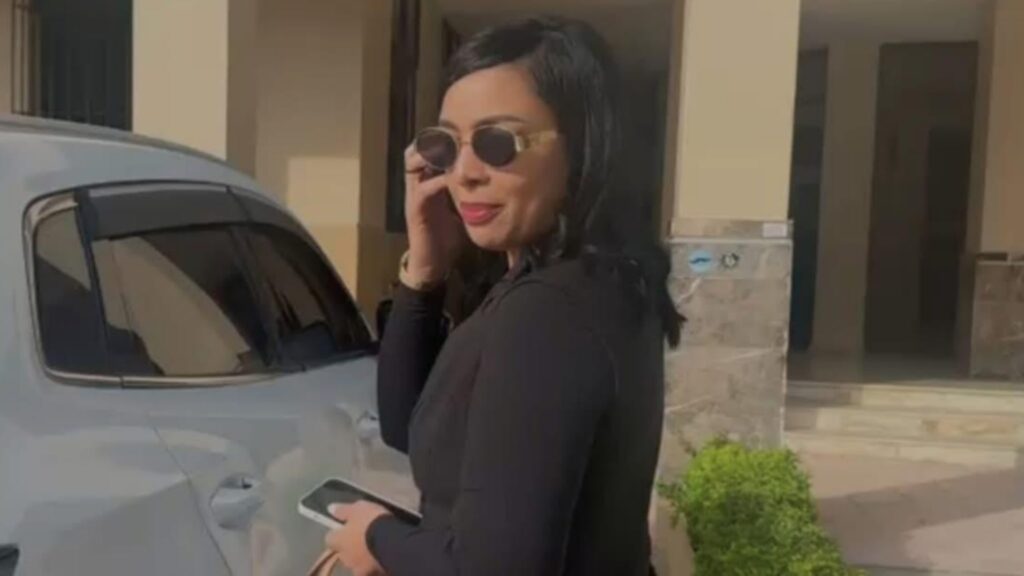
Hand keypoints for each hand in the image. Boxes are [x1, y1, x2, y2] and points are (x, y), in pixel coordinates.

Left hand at [325, 501, 389, 575]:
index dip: (337, 533)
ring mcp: (358, 568)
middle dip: (350, 548)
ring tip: (373, 549)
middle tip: (362, 538)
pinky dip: (374, 565)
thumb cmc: (372, 522)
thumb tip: (331, 508)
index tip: (345, 528)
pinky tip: (381, 557)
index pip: (330, 539)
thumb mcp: (358, 508)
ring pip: (356, 563)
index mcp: (339, 540)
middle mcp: (345, 557)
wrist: (392, 541)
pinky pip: (371, 570)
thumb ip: (343, 510)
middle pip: (343, 553)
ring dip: (361, 557)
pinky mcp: (373, 574)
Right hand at [404, 144, 463, 286]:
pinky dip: (439, 181)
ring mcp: (414, 196)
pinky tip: (454, 179)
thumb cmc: (447, 237)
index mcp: (429, 181)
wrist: (432, 265)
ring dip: (433, 154)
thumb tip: (497, 181)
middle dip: (437, 139)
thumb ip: (472, 193)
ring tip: (454, 151)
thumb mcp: (462, 209)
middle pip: (418, 149)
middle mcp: (419, 184)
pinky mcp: (415, 211)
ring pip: (414, 162)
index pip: (432, 149)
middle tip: (458, 136)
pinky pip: (424, 189)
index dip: (445, 138)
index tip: (467, 132)